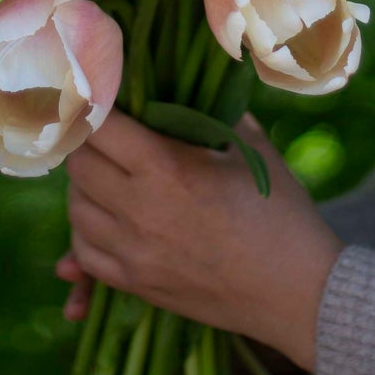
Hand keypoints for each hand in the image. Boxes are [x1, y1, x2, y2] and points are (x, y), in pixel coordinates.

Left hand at [54, 109, 343, 372]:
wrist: (299, 292)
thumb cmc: (281, 213)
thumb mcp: (251, 148)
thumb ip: (210, 111)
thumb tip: (184, 82)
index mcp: (167, 168)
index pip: (99, 126)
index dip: (97, 107)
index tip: (106, 99)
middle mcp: (140, 210)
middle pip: (78, 165)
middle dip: (88, 144)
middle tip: (109, 136)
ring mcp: (134, 253)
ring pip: (75, 209)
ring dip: (85, 187)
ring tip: (110, 176)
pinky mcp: (137, 284)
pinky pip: (84, 254)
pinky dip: (86, 233)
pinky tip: (108, 219)